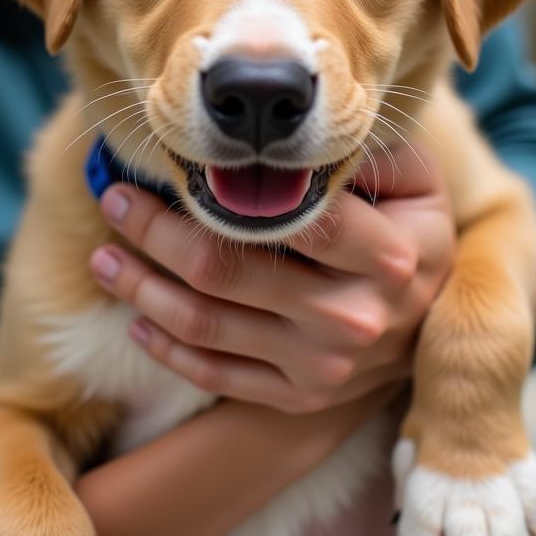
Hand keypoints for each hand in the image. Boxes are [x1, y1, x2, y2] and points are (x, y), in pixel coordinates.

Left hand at [89, 142, 455, 412]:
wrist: (432, 320)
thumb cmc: (412, 229)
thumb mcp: (416, 178)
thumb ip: (368, 150)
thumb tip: (295, 135)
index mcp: (389, 256)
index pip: (292, 219)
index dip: (213, 193)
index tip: (161, 165)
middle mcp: (355, 319)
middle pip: (228, 272)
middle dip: (155, 233)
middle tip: (113, 200)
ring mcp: (325, 367)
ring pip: (209, 326)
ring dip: (142, 290)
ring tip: (103, 258)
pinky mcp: (302, 399)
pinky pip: (218, 377)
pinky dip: (167, 348)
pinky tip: (136, 317)